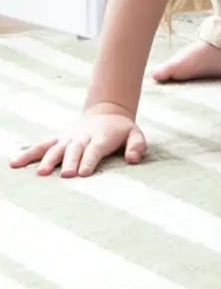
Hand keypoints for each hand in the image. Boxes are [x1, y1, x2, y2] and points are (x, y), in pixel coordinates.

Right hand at [10, 108, 146, 177]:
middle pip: (75, 150)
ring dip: (48, 160)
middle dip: (70, 162)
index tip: (83, 173)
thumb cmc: (122, 131)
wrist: (107, 113)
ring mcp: (68, 139)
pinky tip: (15, 163)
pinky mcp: (58, 140)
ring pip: (56, 149)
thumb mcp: (135, 134)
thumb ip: (137, 146)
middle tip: (66, 175)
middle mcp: (82, 138)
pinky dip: (28, 154)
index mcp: (102, 137)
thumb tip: (133, 159)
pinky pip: (41, 146)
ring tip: (41, 173)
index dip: (89, 161)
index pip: (94, 150)